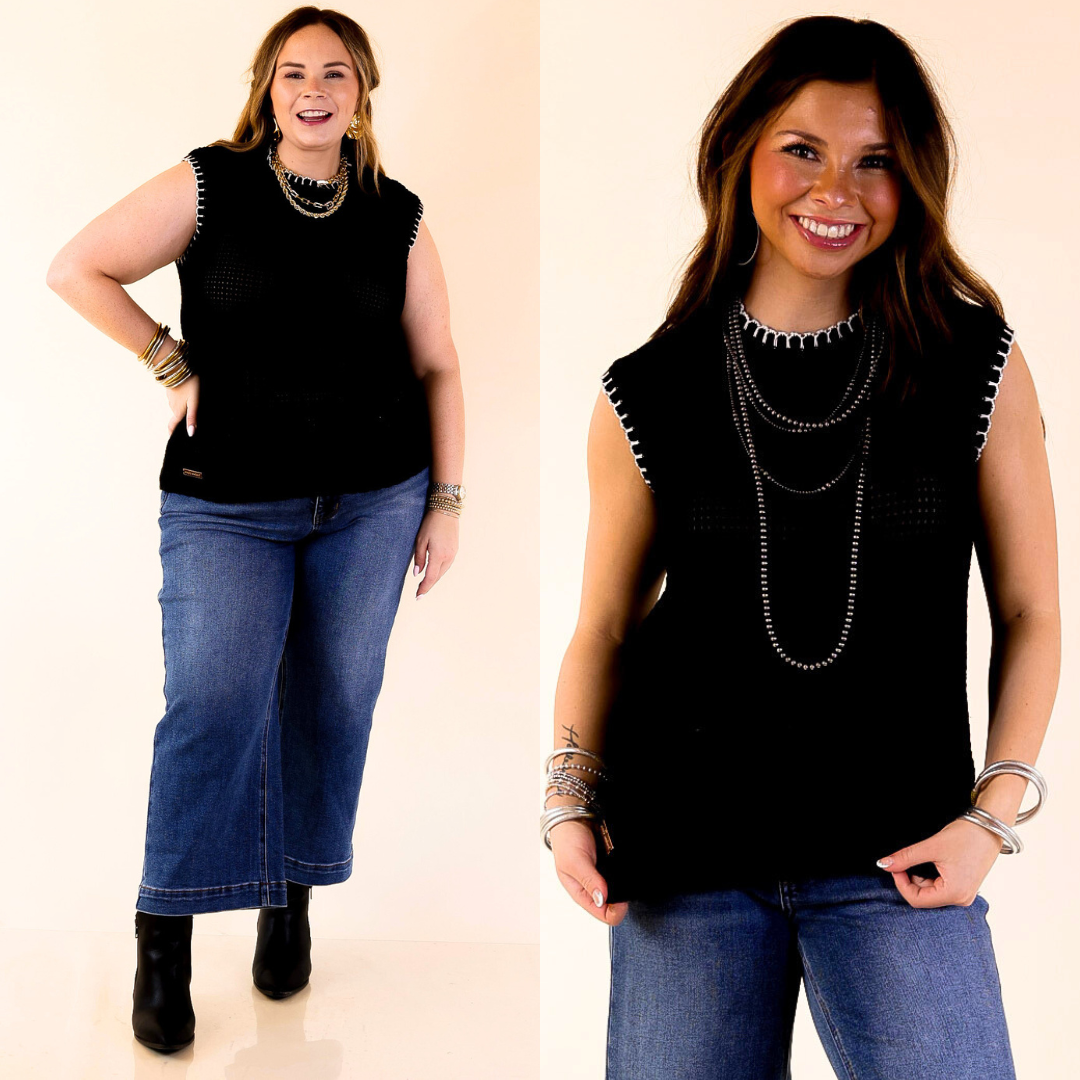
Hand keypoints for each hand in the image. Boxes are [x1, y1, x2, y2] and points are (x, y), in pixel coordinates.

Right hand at [165, 373, 198, 436]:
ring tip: (192, 406)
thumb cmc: (189, 384)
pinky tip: (188, 395)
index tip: (172, 439)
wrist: (178, 366)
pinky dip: (181, 399)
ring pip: (177, 406)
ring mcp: (170, 397)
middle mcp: (172, 406)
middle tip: (191, 421)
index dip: (172, 433)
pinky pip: (176, 398)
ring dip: (183, 407)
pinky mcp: (170, 389)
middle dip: (182, 419)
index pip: (172, 426)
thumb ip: (192, 417)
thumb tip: (191, 434)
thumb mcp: (194, 402)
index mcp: (178, 411)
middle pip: (177, 416)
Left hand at [413, 509, 457, 596]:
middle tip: (419, 594)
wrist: (446, 510)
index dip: (424, 588)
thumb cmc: (431, 523)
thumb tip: (417, 574)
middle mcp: (448, 557)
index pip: (430, 577)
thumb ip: (419, 558)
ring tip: (425, 584)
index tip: (417, 597)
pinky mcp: (455, 550)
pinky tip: (434, 572)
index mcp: (438, 555)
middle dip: (428, 586)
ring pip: (443, 572)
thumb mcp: (420, 540)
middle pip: (437, 577)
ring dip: (434, 579)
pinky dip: (439, 571)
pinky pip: (446, 565)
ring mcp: (453, 553)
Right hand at [550, 819, 627, 925]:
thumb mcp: (574, 861)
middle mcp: (595, 888)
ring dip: (627, 884)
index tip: (622, 898)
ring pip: (623, 890)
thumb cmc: (567, 839)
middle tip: (624, 882)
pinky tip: (626, 863)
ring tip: (624, 870)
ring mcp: (606, 877)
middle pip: (617, 906)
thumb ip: (588, 880)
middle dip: (624, 898)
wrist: (574, 816)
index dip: (616, 910)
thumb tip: (602, 899)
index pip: (604, 915)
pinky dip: (628, 871)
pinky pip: (626, 874)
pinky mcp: (614, 865)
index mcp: (582, 894)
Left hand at [875, 816, 1003, 907]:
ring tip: (920, 858)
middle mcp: (961, 899)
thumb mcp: (931, 847)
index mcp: (955, 894)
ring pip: (931, 892)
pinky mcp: (964, 886)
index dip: (901, 884)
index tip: (894, 866)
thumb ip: (906, 857)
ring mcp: (964, 894)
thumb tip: (884, 864)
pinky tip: (929, 863)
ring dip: (919, 878)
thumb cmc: (966, 836)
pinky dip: (929, 877)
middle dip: (909, 880)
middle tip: (903, 861)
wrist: (989, 827)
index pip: (917, 900)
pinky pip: (940, 888)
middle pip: (924, 898)